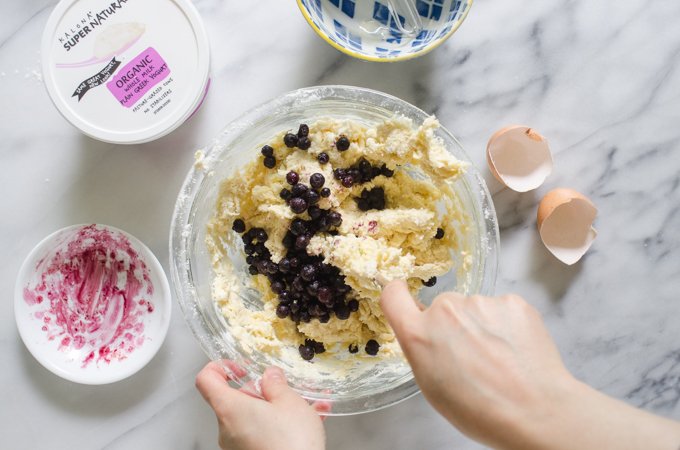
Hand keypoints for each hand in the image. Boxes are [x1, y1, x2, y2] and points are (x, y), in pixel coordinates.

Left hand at [196, 362, 327, 449]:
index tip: (238, 366)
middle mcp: (228, 430)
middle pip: (234, 401)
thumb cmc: (291, 445)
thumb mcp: (290, 402)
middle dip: (260, 392)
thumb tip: (271, 377)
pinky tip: (307, 421)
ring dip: (276, 409)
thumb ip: (277, 385)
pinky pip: (263, 434)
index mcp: (230, 410)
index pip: (206, 381)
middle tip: (284, 390)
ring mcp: (238, 446)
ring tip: (306, 405)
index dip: (219, 367)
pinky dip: (280, 426)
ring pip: (253, 418)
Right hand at [380, 280, 679, 449]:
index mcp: (419, 335)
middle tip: (471, 356)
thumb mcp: (432, 388)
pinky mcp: (512, 302)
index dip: (397, 293)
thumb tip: (427, 335)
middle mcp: (446, 311)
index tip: (402, 294)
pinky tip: (515, 351)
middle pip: (441, 307)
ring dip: (481, 325)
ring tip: (498, 359)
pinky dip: (506, 325)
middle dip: (451, 325)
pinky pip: (501, 308)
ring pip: (475, 308)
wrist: (535, 411)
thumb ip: (422, 351)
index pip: (393, 295)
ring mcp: (481, 302)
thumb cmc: (482, 410)